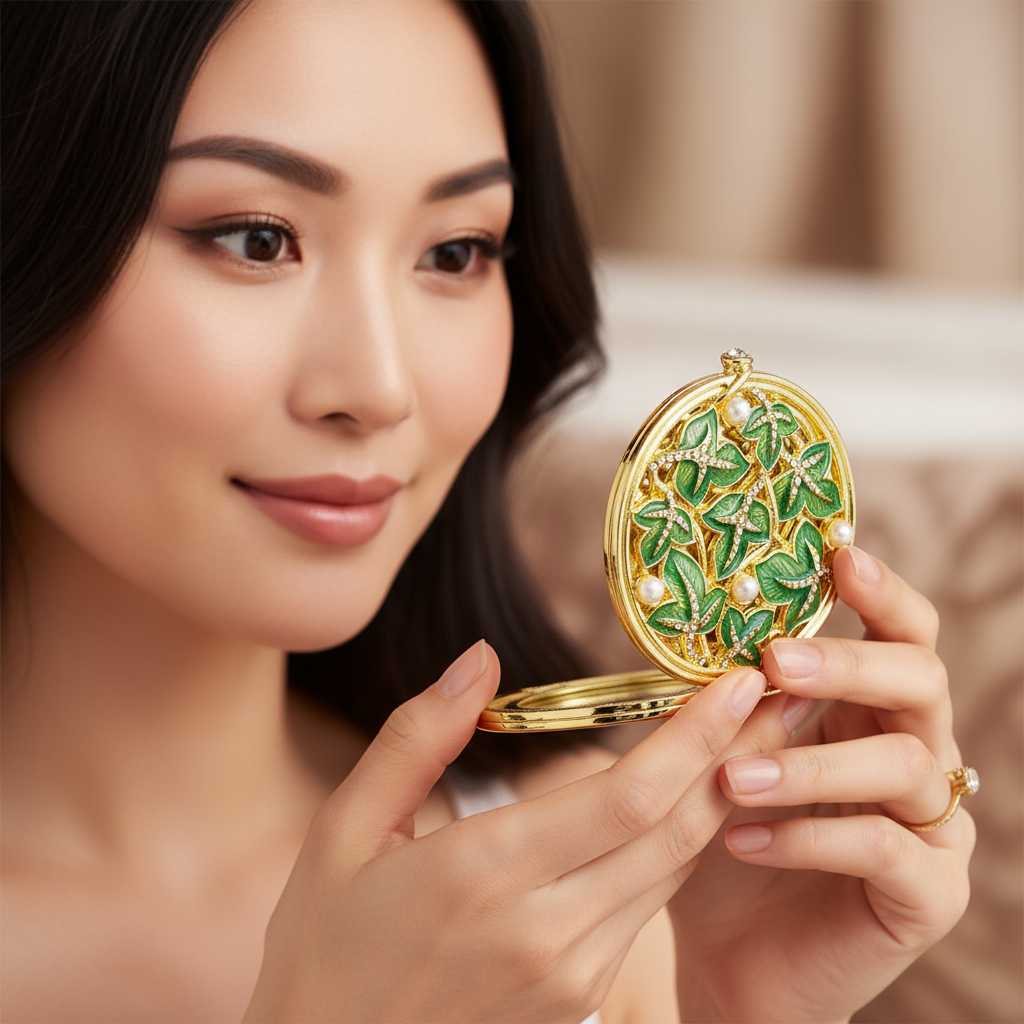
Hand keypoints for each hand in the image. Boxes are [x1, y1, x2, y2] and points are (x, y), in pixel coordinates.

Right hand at [245, 641, 772, 1023]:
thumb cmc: (323, 951)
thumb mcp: (344, 832)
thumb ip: (417, 738)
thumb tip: (480, 660)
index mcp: (483, 873)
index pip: (627, 797)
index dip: (695, 737)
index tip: (737, 681)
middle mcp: (546, 930)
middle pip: (674, 831)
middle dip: (736, 756)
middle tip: (777, 693)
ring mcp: (572, 976)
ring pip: (670, 872)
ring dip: (720, 800)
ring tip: (753, 736)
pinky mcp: (579, 1002)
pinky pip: (646, 907)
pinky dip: (678, 848)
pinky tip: (691, 804)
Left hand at [668, 547, 974, 1022]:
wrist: (729, 958)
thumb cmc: (724, 843)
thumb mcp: (720, 759)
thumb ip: (730, 706)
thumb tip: (708, 641)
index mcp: (870, 711)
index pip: (901, 635)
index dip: (880, 593)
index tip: (837, 557)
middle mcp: (917, 756)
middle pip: (921, 681)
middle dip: (848, 664)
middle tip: (774, 662)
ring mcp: (933, 826)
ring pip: (904, 767)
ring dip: (810, 763)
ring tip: (731, 776)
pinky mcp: (929, 895)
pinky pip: (885, 851)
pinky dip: (808, 837)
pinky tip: (743, 839)